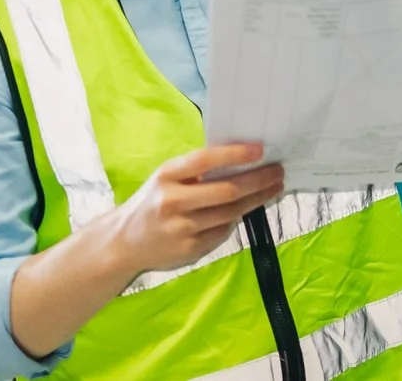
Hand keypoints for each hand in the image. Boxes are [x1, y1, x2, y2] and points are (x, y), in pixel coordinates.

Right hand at [109, 143, 283, 276]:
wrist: (123, 242)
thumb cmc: (153, 201)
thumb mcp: (166, 179)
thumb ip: (196, 171)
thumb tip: (243, 161)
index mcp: (167, 176)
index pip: (205, 161)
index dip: (234, 154)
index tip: (260, 150)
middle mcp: (172, 202)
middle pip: (226, 191)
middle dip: (258, 181)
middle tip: (278, 172)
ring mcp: (181, 229)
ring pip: (230, 213)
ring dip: (257, 200)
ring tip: (274, 188)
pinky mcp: (188, 250)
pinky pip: (222, 232)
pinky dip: (237, 220)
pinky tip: (248, 209)